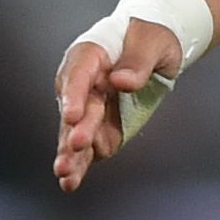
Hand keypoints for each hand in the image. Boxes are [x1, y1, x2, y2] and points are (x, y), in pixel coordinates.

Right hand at [51, 17, 181, 191]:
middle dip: (73, 130)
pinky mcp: (99, 129)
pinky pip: (87, 149)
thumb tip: (122, 81)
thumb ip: (138, 60)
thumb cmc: (151, 37)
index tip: (74, 115)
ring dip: (70, 155)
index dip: (74, 96)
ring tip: (65, 175)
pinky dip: (79, 166)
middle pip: (75, 110)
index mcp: (90, 56)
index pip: (78, 75)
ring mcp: (89, 110)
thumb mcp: (153, 41)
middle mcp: (82, 85)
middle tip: (75, 146)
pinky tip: (69, 182)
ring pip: (74, 134)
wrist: (154, 49)